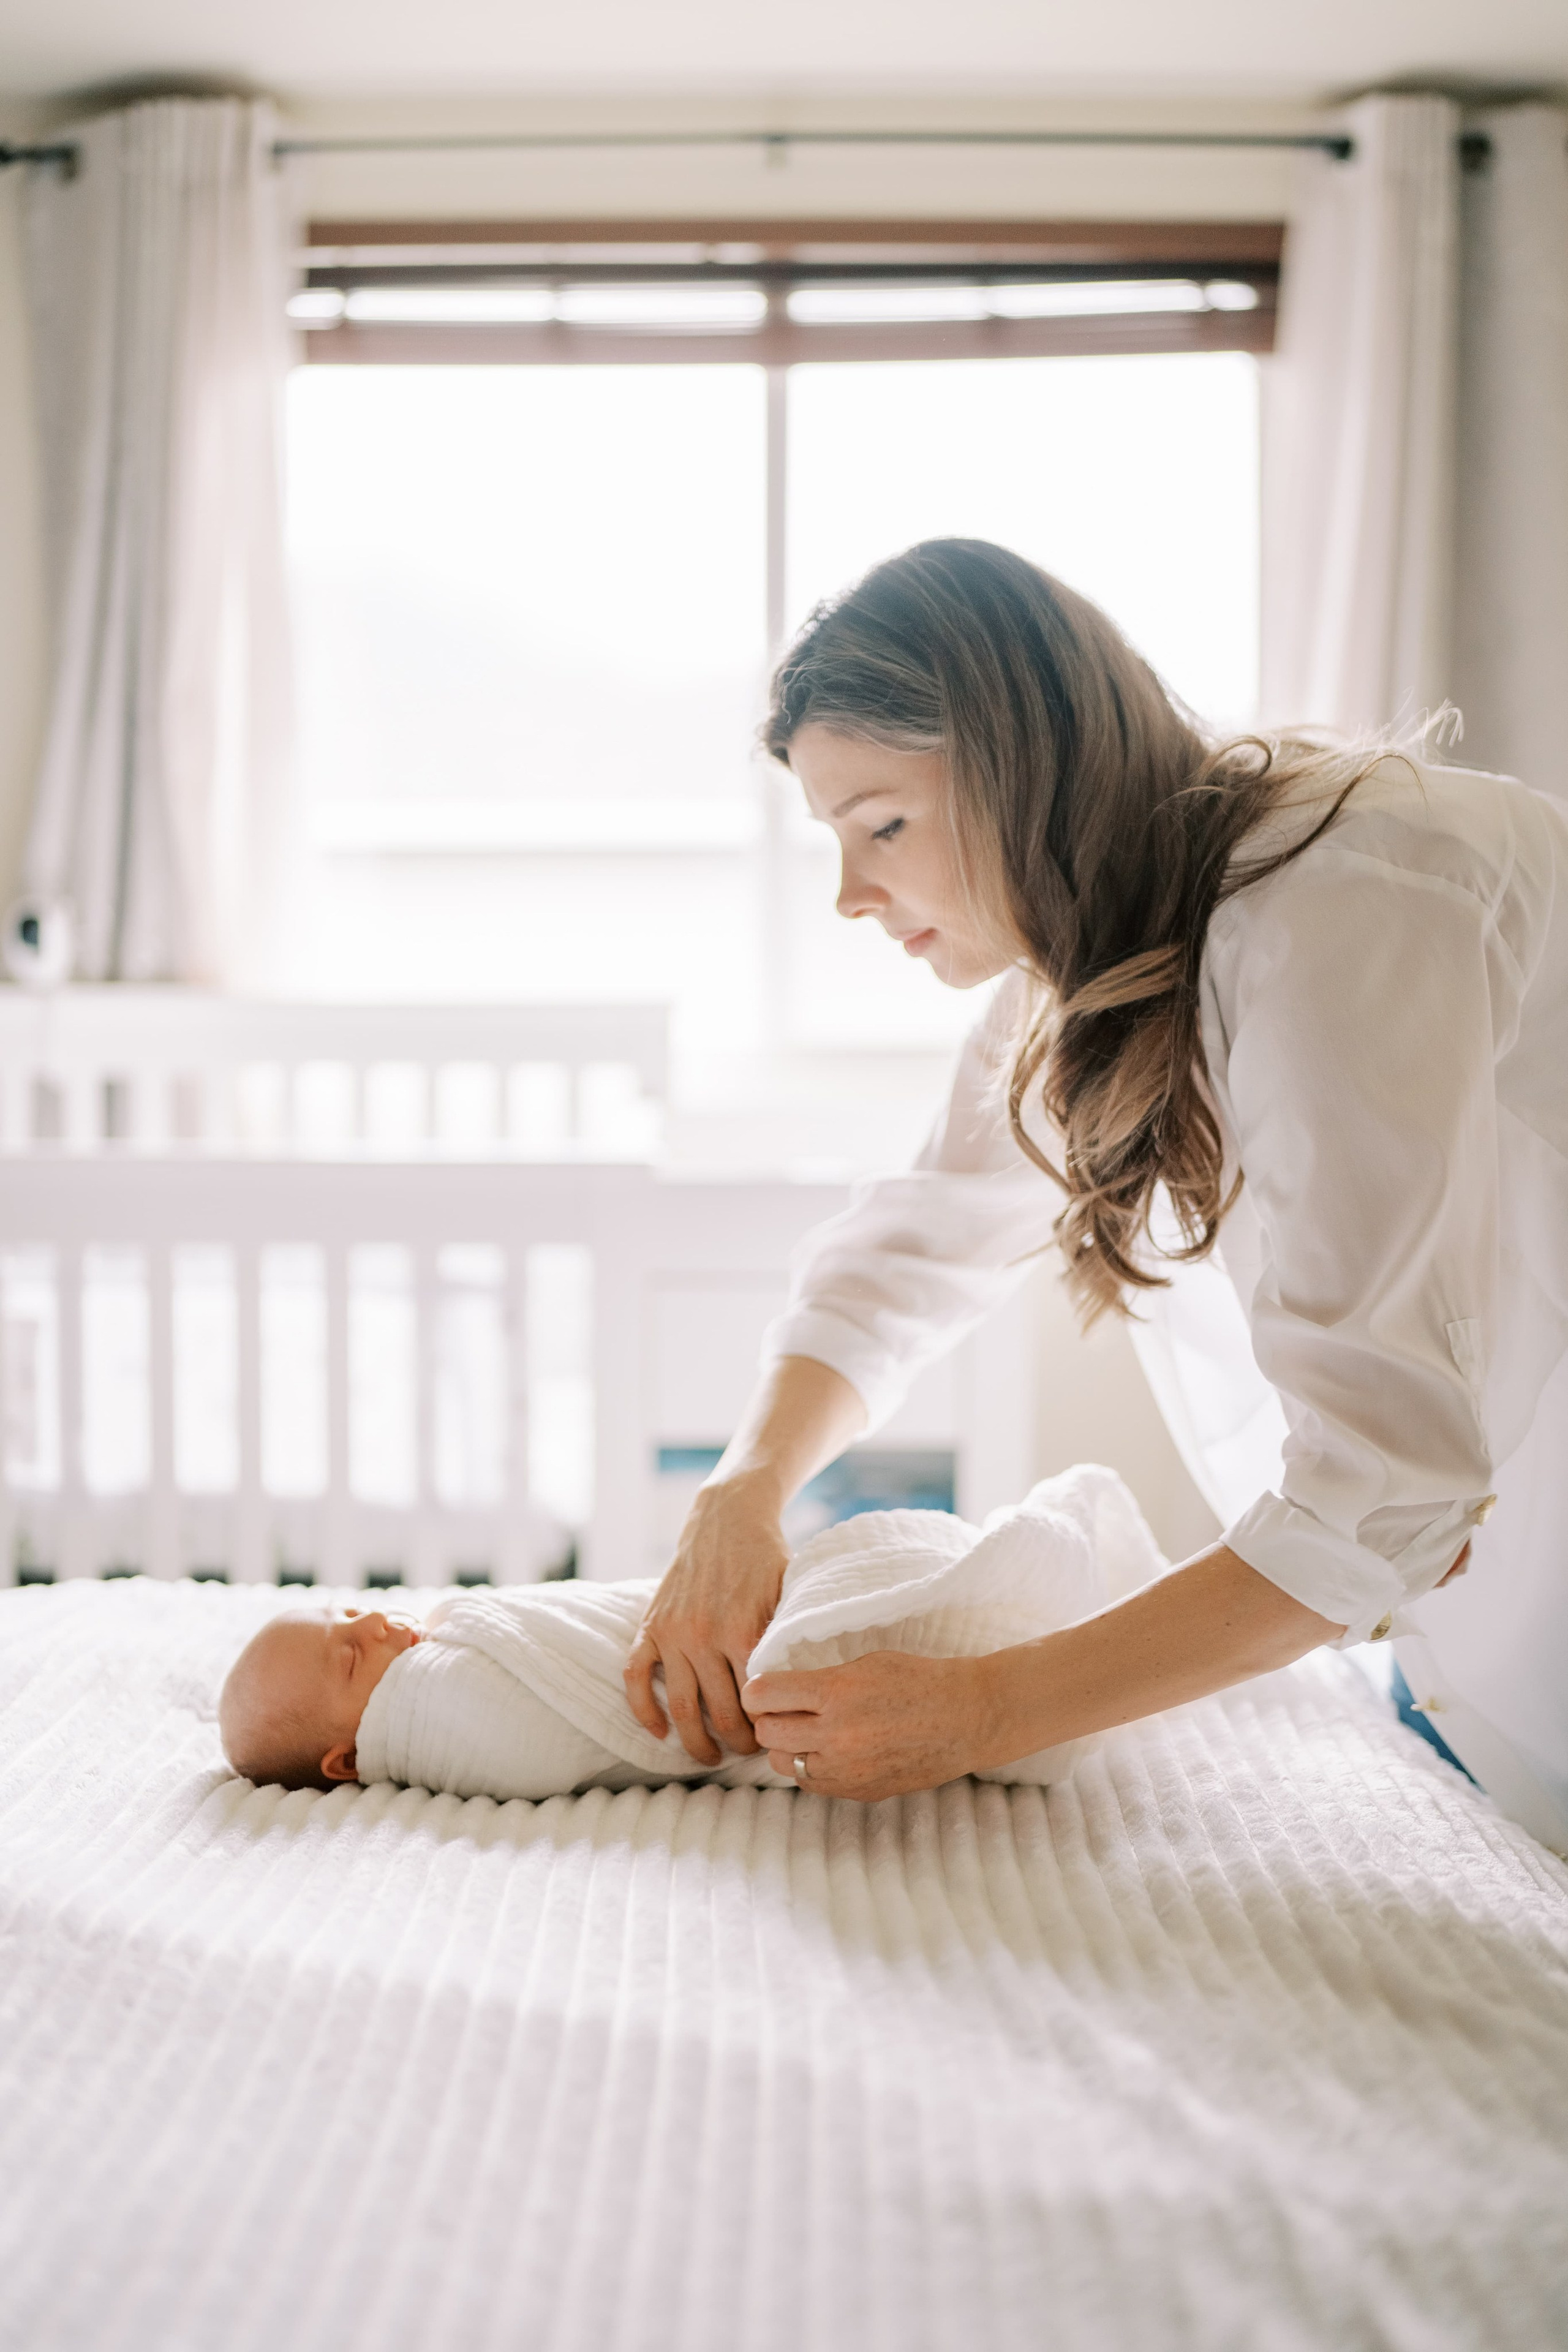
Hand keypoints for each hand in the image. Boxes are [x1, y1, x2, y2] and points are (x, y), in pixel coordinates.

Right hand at [624, 1473, 789, 1764]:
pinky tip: (659, 1732)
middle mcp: (705, 1636)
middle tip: (748, 1753)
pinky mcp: (650, 1626)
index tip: (776, 1736)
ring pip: (681, 1708)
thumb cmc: (767, 1560)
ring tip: (709, 1758)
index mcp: (745, 1631)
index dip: (767, 1726)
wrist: (727, 1519)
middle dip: (737, 1744)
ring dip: (695, 1742)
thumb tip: (796, 1694)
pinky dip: (643, 1710)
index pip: (756, 1701)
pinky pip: (636, 1678)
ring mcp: (673, 1633)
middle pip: (720, 1714)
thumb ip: (786, 1643)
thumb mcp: (787, 1598)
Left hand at [744, 1649, 1004, 1800]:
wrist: (966, 1719)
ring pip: (783, 1764)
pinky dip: (811, 1767)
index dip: (755, 1690)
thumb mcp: (866, 1663)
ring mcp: (847, 1770)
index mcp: (836, 1693)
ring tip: (806, 1731)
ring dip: (786, 1747)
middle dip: (767, 1720)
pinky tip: (828, 1750)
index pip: (762, 1696)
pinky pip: (812, 1783)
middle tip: (780, 1709)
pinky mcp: (858, 1792)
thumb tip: (780, 1691)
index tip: (762, 1688)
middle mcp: (836, 1736)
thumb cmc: (919, 1680)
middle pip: (766, 1734)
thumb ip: (820, 1680)